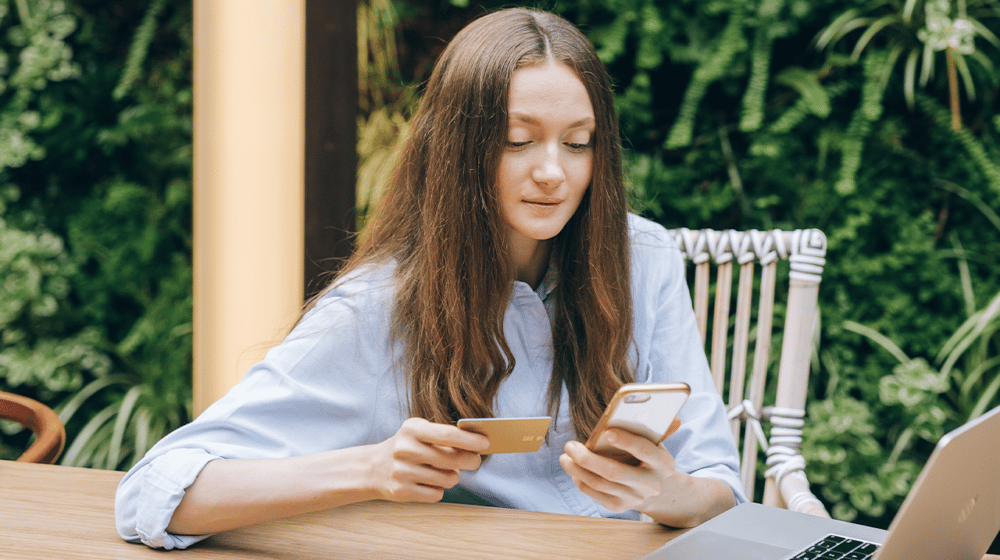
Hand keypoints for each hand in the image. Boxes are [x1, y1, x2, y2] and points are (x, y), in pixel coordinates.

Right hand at [369, 417, 488, 502]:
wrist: (374, 468)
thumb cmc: (407, 447)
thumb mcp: (419, 432)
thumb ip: (445, 436)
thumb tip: (478, 444)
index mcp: (412, 429)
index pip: (448, 434)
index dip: (470, 440)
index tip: (485, 443)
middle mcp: (405, 449)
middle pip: (452, 459)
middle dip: (470, 460)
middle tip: (475, 460)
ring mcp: (402, 472)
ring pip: (448, 479)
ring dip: (453, 476)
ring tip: (445, 471)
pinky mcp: (402, 492)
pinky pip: (437, 494)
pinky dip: (439, 489)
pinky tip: (431, 482)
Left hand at [559, 428, 678, 513]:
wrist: (657, 488)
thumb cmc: (650, 456)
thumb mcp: (657, 442)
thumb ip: (659, 429)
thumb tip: (671, 416)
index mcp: (663, 463)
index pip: (644, 450)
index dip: (626, 441)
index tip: (606, 431)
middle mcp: (650, 484)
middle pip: (615, 472)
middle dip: (589, 459)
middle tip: (569, 446)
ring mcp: (635, 498)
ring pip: (601, 484)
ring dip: (578, 470)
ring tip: (565, 457)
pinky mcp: (620, 506)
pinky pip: (596, 495)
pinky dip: (582, 482)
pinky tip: (573, 471)